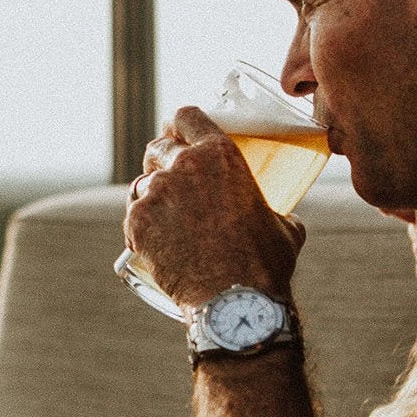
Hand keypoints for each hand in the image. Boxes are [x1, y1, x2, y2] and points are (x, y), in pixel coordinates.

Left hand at [125, 106, 303, 311]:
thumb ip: (274, 210)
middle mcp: (183, 165)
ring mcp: (156, 193)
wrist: (234, 300)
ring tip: (164, 219)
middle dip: (160, 160)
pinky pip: (132, 216)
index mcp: (220, 154)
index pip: (187, 117)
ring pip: (142, 184)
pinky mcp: (138, 222)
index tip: (176, 134)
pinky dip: (140, 228)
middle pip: (157, 148)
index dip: (179, 125)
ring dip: (151, 196)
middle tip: (169, 181)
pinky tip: (152, 243)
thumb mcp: (284, 226)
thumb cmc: (263, 264)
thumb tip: (283, 219)